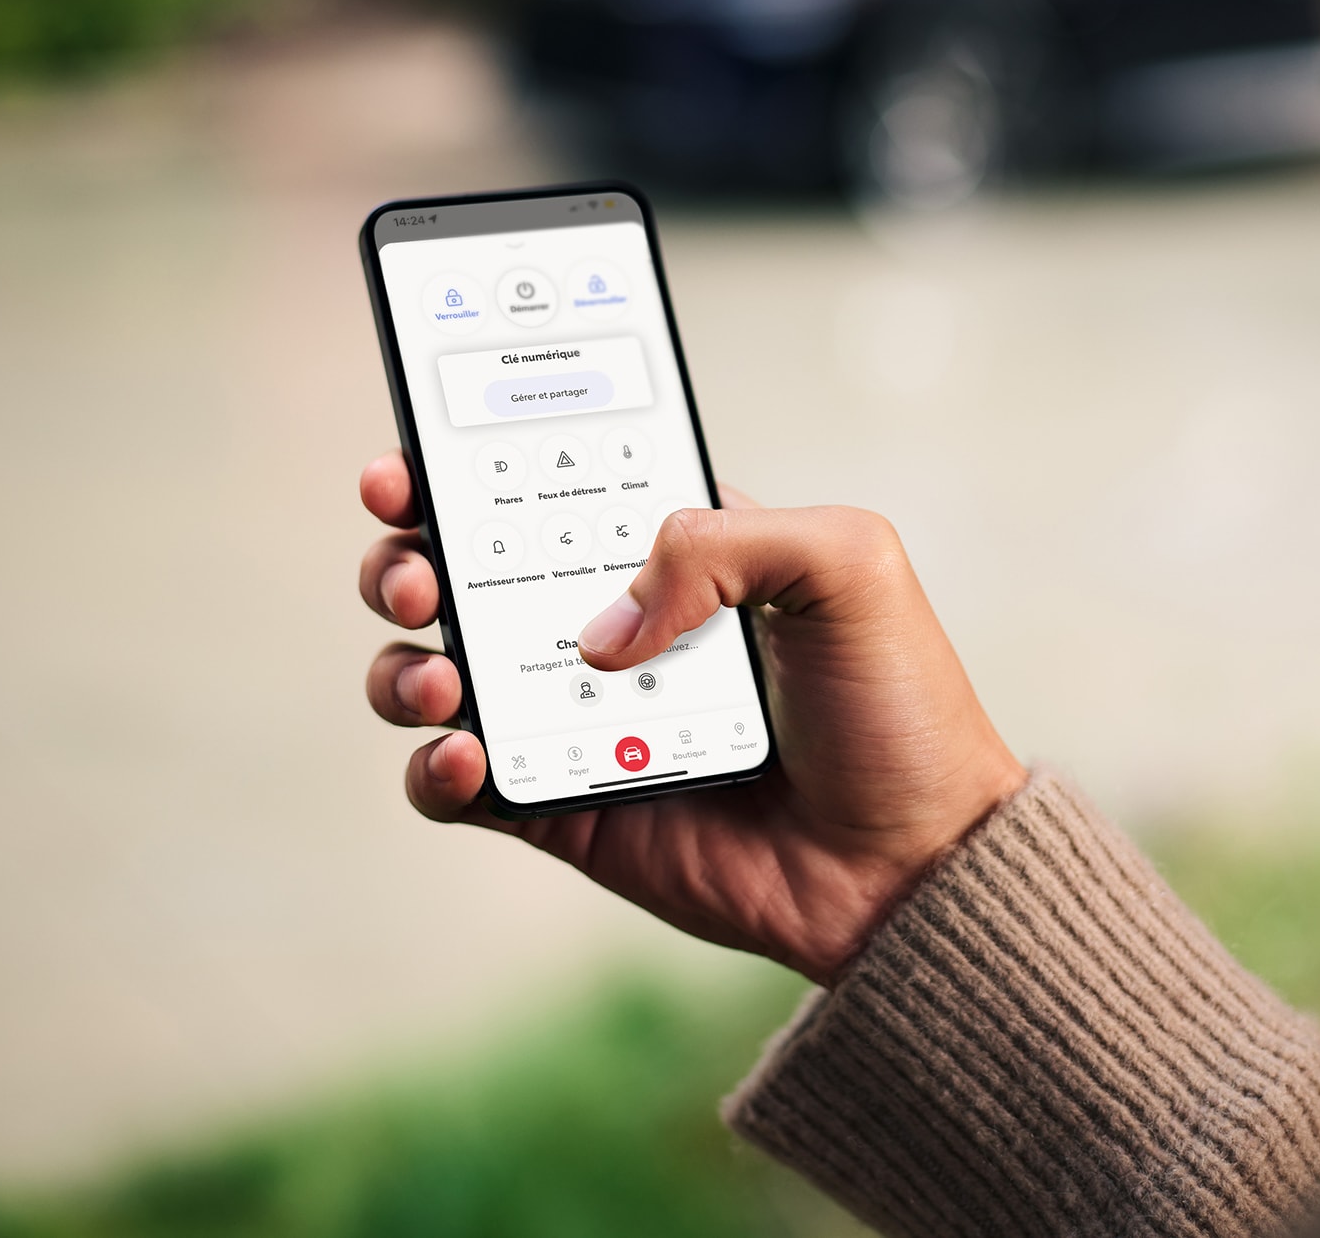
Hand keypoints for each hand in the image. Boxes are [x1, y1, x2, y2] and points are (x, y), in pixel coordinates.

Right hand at [357, 453, 1026, 984]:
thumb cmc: (897, 704)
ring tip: (443, 670)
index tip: (414, 459)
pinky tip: (467, 753)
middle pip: (464, 571)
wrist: (914, 861)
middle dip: (408, 555)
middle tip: (415, 568)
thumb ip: (720, 540)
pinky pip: (464, 787)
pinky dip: (437, 768)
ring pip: (440, 672)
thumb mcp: (845, 564)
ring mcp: (582, 719)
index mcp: (673, 550)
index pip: (545, 489)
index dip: (465, 466)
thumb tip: (603, 627)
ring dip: (405, 661)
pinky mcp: (568, 810)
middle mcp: (613, 626)